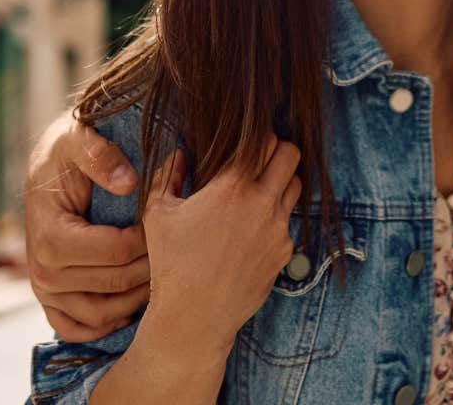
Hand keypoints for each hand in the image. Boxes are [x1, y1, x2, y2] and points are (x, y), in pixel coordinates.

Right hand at [25, 116, 148, 340]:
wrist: (46, 169)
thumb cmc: (67, 153)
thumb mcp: (79, 138)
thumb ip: (100, 156)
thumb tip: (128, 183)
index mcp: (50, 236)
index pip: (116, 252)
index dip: (150, 240)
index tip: (169, 220)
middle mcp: (43, 271)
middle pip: (115, 284)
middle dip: (151, 267)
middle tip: (179, 248)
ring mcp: (45, 291)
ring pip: (101, 313)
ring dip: (136, 299)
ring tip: (163, 274)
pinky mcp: (50, 301)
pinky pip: (77, 328)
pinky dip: (106, 326)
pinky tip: (132, 307)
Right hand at [135, 140, 303, 357]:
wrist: (195, 316)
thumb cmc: (171, 264)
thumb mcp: (157, 213)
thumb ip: (167, 174)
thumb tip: (180, 153)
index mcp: (232, 187)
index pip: (264, 140)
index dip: (256, 137)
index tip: (245, 144)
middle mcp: (262, 203)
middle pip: (291, 155)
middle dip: (277, 152)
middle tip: (259, 160)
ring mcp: (277, 228)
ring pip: (296, 186)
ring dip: (281, 182)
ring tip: (257, 192)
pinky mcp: (284, 251)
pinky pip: (288, 222)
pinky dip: (276, 217)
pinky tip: (253, 229)